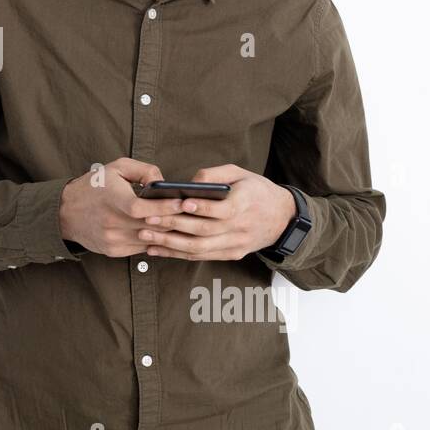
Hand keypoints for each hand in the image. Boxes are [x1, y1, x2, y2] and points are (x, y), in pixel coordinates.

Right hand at [58, 157, 187, 258]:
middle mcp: (110, 222)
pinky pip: (141, 248)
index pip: (140, 208)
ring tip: (182, 223)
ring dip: (166, 232)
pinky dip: (153, 240)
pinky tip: (161, 232)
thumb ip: (143, 170)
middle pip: (150, 226)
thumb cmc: (94, 186)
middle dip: (173, 220)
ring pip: (149, 239)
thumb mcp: (116, 168)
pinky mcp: (113, 251)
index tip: (182, 202)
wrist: (66, 212)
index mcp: (111, 199)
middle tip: (191, 213)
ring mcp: (112, 239)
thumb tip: (163, 182)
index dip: (163, 207)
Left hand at [133, 163, 295, 260]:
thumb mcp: (241, 173)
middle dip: (174, 225)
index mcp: (246, 204)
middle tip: (149, 219)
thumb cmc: (257, 190)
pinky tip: (157, 249)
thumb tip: (189, 182)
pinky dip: (177, 254)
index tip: (180, 204)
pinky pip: (201, 256)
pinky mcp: (231, 254)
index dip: (201, 208)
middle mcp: (241, 228)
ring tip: (146, 235)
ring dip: (170, 244)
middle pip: (204, 231)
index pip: (223, 210)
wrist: (283, 218)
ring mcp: (235, 244)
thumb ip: (216, 174)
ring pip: (200, 248)